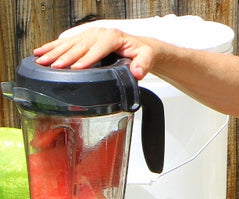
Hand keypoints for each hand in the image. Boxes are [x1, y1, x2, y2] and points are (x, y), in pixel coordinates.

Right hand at [33, 27, 155, 79]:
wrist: (139, 45)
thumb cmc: (141, 52)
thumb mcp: (147, 57)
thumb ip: (143, 64)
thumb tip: (137, 72)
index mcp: (112, 37)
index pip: (97, 49)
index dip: (86, 59)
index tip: (76, 68)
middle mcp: (99, 33)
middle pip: (79, 46)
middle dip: (65, 57)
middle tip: (53, 67)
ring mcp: (89, 34)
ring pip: (69, 43)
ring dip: (54, 52)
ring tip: (41, 61)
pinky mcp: (83, 37)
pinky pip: (65, 42)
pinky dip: (51, 47)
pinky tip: (40, 52)